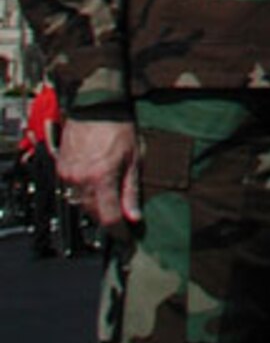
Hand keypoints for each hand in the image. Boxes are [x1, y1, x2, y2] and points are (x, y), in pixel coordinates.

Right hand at [58, 116, 141, 232]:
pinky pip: (73, 190)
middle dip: (108, 218)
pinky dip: (85, 192)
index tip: (127, 238)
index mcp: (102, 177)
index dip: (118, 232)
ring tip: (111, 199)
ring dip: (97, 206)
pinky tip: (97, 184)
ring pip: (82, 203)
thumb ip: (132, 190)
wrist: (96, 104)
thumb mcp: (134, 157)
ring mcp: (68, 175)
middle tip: (122, 220)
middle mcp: (81, 179)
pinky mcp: (61, 168)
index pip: (108, 218)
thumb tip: (134, 217)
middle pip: (94, 213)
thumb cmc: (120, 126)